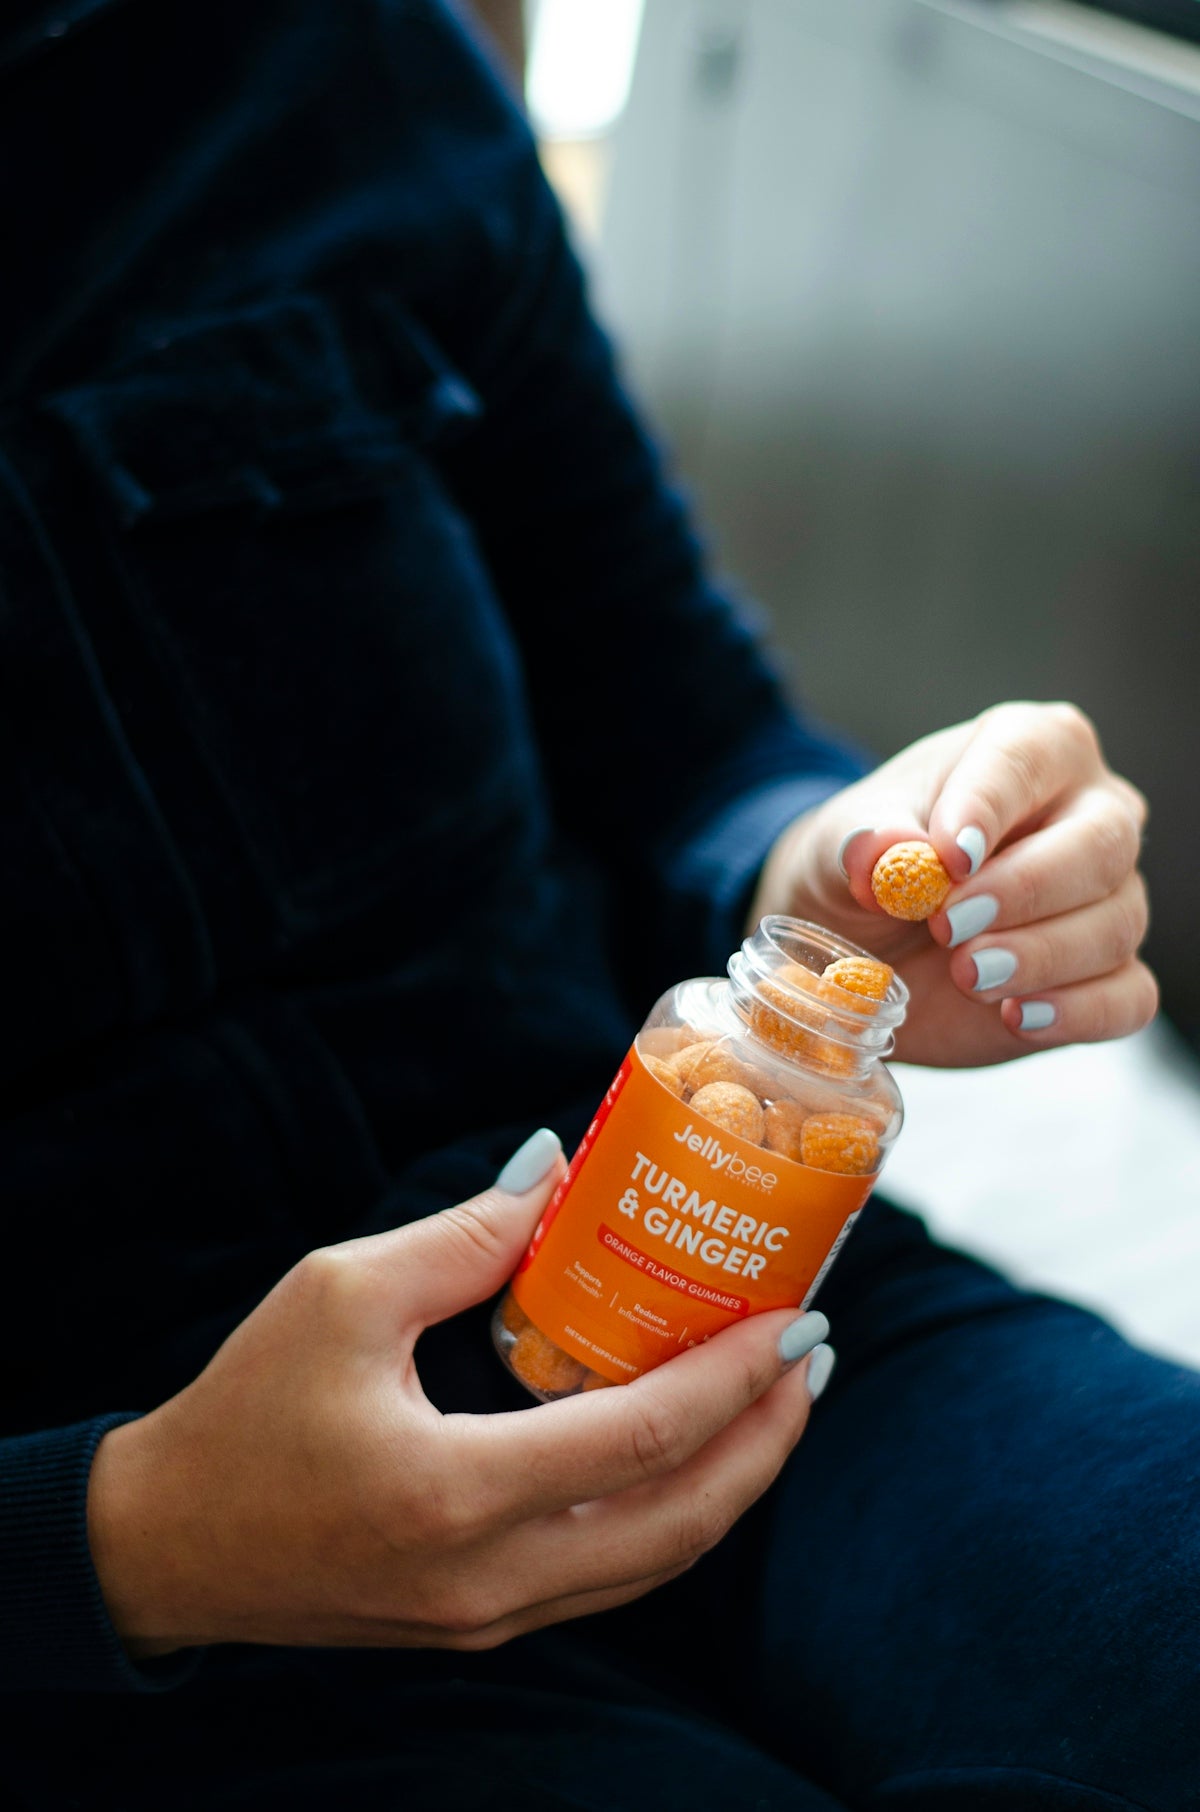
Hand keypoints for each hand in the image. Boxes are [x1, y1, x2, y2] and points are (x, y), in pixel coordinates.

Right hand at [87, 1134, 826, 1655]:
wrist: (167, 1546)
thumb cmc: (245, 1409)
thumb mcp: (341, 1293)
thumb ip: (464, 1235)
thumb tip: (558, 1167)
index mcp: (453, 1490)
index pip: (642, 1439)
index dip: (735, 1379)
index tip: (797, 1317)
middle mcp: (487, 1577)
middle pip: (681, 1522)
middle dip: (767, 1439)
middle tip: (813, 1356)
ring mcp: (488, 1617)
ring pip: (656, 1563)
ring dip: (733, 1482)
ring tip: (775, 1402)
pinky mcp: (479, 1624)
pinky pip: (611, 1577)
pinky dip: (671, 1515)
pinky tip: (690, 1452)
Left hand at [749, 701, 1155, 1067]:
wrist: (867, 940)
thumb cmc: (871, 866)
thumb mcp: (840, 844)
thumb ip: (860, 840)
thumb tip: (881, 850)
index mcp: (1031, 749)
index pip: (1028, 758)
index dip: (990, 805)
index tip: (949, 857)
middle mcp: (1090, 814)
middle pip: (1100, 846)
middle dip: (1024, 891)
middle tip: (949, 926)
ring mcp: (1110, 896)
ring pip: (1115, 925)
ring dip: (1040, 957)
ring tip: (968, 974)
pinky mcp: (1107, 976)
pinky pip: (1127, 997)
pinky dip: (1076, 1012)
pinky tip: (1018, 1016)